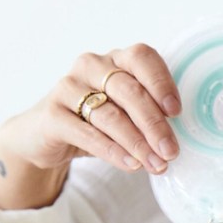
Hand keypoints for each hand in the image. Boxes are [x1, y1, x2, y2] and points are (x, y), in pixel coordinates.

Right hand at [0, 43, 180, 174]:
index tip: (176, 112)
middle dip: (155, 125)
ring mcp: (68, 86)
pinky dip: (112, 151)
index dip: (161, 83)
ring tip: (156, 164)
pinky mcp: (51, 113)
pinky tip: (131, 164)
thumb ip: (150, 116)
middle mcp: (91, 66)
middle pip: (130, 91)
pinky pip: (87, 133)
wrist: (46, 136)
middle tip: (171, 151)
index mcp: (116, 60)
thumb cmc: (98, 122)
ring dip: (137, 143)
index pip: (142, 58)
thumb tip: (175, 142)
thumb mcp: (127, 114)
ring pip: (110, 115)